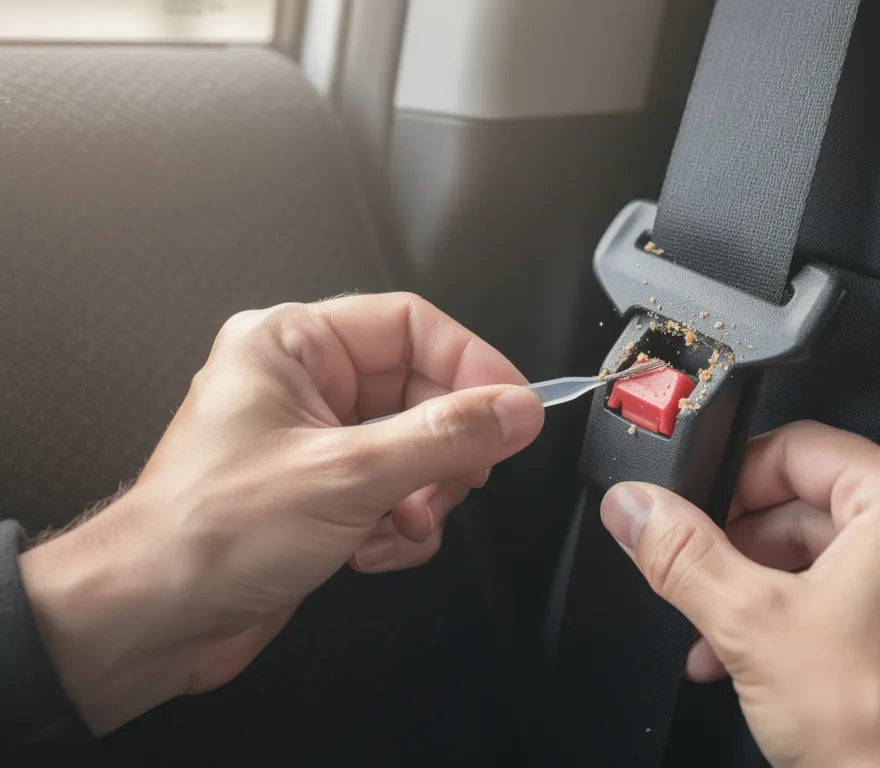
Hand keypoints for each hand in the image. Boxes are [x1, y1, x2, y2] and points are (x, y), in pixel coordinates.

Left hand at [17, 293, 544, 734]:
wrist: (151, 622)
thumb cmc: (210, 534)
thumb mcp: (348, 475)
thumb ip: (445, 437)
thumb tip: (515, 411)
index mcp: (291, 345)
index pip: (410, 325)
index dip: (471, 362)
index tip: (514, 407)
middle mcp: (303, 386)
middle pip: (421, 390)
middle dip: (445, 447)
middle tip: (464, 478)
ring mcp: (315, 443)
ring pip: (416, 447)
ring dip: (424, 495)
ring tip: (401, 525)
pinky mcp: (323, 495)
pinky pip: (396, 492)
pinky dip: (400, 526)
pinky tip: (372, 551)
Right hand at [600, 421, 879, 767]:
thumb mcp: (751, 627)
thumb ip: (682, 554)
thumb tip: (637, 508)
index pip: (798, 446)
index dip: (729, 481)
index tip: (689, 514)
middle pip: (816, 503)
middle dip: (744, 552)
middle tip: (701, 587)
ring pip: (842, 556)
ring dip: (771, 592)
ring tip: (724, 642)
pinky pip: (876, 596)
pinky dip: (818, 618)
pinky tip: (770, 663)